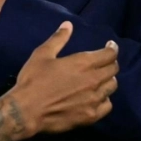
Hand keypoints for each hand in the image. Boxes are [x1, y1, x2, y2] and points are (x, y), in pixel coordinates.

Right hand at [4, 22, 118, 136]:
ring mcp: (94, 99)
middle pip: (113, 70)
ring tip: (101, 79)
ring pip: (112, 87)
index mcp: (82, 63)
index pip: (109, 54)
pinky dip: (105, 99)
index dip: (112, 48)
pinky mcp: (91, 116)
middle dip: (111, 63)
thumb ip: (58, 39)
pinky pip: (107, 106)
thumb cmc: (33, 80)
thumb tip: (68, 24)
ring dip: (108, 80)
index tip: (110, 45)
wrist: (27, 110)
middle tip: (104, 61)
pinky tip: (97, 97)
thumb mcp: (42, 55)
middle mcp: (93, 80)